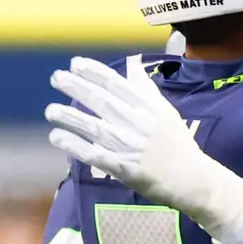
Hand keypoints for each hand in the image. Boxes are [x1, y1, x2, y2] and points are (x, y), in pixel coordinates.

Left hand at [45, 56, 234, 228]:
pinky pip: (93, 154)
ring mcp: (129, 146)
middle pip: (101, 101)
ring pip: (93, 127)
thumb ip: (146, 88)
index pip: (116, 84)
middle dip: (76, 87)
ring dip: (69, 117)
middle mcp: (137, 123)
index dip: (94, 72)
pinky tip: (57, 137)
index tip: (75, 64)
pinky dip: (74, 145)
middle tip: (56, 78)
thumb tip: (131, 64)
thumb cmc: (179, 145)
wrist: (192, 180)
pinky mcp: (122, 168)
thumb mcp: (166, 111)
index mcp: (148, 108)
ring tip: (50, 110)